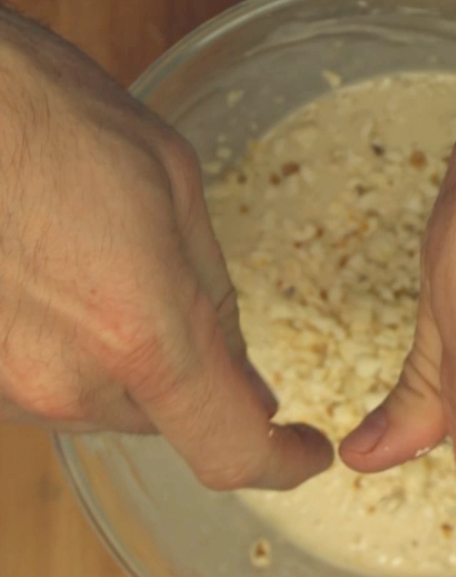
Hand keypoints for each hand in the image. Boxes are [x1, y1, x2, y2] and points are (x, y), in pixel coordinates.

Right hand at [0, 11, 331, 488]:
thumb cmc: (46, 115)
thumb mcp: (173, 187)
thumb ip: (215, 298)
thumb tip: (241, 376)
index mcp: (140, 333)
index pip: (231, 447)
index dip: (279, 461)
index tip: (304, 451)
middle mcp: (67, 381)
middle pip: (171, 423)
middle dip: (195, 382)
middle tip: (187, 314)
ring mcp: (6, 387)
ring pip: (108, 408)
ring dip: (131, 367)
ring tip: (108, 279)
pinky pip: (52, 388)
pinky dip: (77, 357)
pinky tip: (63, 289)